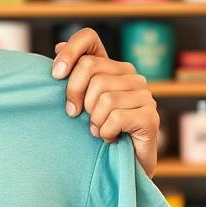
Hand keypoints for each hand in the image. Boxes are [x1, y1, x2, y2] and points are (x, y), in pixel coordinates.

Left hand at [52, 27, 160, 177]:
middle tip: (77, 116)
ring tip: (98, 130)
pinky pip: (115, 117)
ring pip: (102, 97)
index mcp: (113, 67)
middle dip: (75, 96)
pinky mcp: (150, 116)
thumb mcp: (80, 102)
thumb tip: (58, 46)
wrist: (123, 167)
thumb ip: (72, 77)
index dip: (69, 52)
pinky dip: (105, 132)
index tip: (55, 76)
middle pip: (89, 68)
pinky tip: (110, 139)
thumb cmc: (99, 132)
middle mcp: (132, 76)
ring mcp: (144, 95)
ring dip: (93, 121)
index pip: (89, 39)